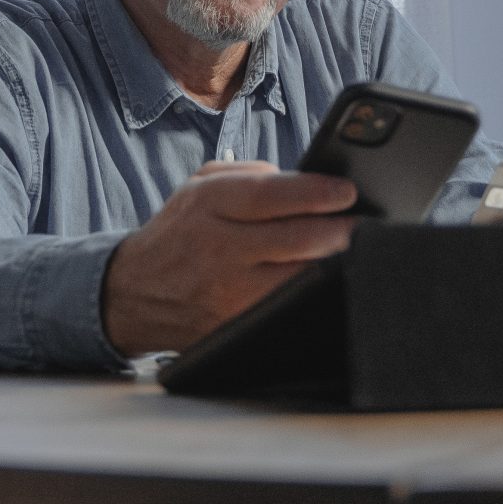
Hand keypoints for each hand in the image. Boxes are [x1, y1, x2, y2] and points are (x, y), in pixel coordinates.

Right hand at [102, 161, 358, 355]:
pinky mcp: (238, 328)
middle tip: (367, 225)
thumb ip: (251, 175)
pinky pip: (290, 311)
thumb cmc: (182, 231)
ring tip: (356, 253)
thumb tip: (307, 181)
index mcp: (210, 206)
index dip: (316, 193)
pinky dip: (316, 297)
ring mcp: (229, 295)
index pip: (271, 195)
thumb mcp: (201, 186)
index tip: (347, 192)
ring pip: (300, 280)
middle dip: (341, 231)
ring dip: (335, 266)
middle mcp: (219, 250)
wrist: (135, 293)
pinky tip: (332, 285)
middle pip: (296, 241)